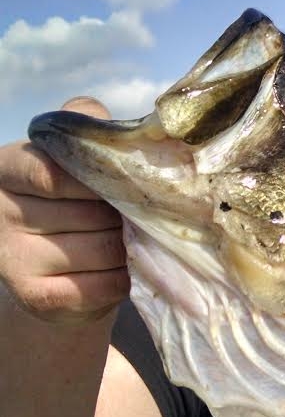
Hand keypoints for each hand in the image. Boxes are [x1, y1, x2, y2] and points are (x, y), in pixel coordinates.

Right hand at [0, 140, 128, 322]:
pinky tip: (125, 271)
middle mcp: (0, 213)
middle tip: (139, 217)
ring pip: (101, 250)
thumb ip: (85, 128)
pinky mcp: (36, 297)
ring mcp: (12, 259)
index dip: (99, 181)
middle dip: (126, 217)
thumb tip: (108, 119)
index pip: (52, 173)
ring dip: (130, 248)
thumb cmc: (75, 202)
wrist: (59, 271)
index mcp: (7, 169)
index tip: (128, 184)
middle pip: (90, 213)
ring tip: (132, 242)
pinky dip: (125, 279)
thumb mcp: (73, 158)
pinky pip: (101, 286)